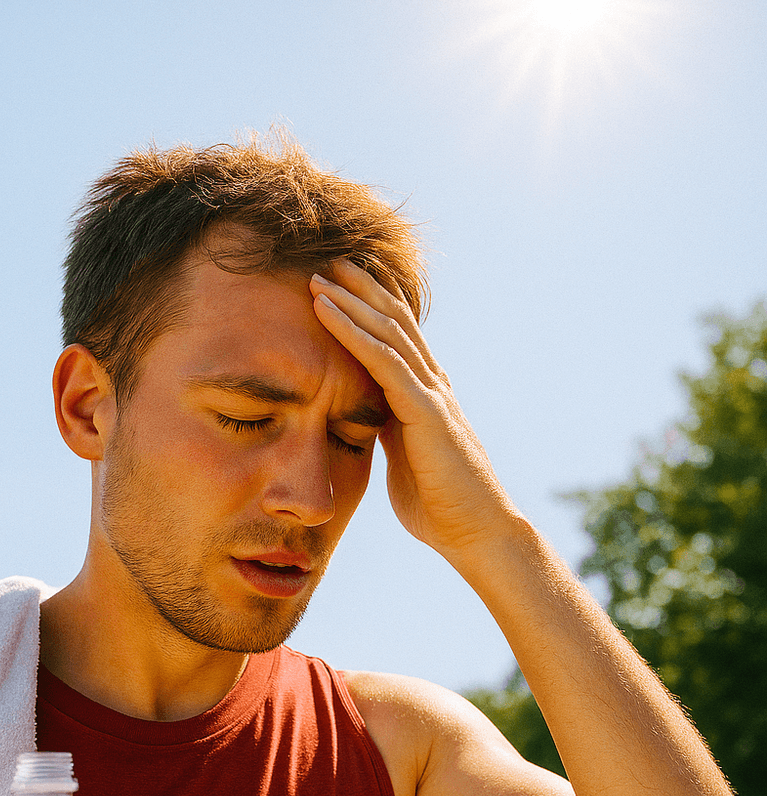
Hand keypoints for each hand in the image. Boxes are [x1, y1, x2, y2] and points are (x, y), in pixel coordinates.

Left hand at [310, 261, 518, 561]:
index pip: (398, 339)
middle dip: (362, 288)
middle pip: (395, 322)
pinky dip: (352, 331)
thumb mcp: (404, 461)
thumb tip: (366, 422)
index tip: (341, 284)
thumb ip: (389, 434)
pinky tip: (326, 310)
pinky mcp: (426, 411)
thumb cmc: (441, 509)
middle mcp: (433, 385)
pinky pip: (383, 360)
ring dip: (351, 299)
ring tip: (319, 274)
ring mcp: (432, 394)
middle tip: (329, 260)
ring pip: (387, 331)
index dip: (372, 307)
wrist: (477, 535)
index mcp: (427, 397)